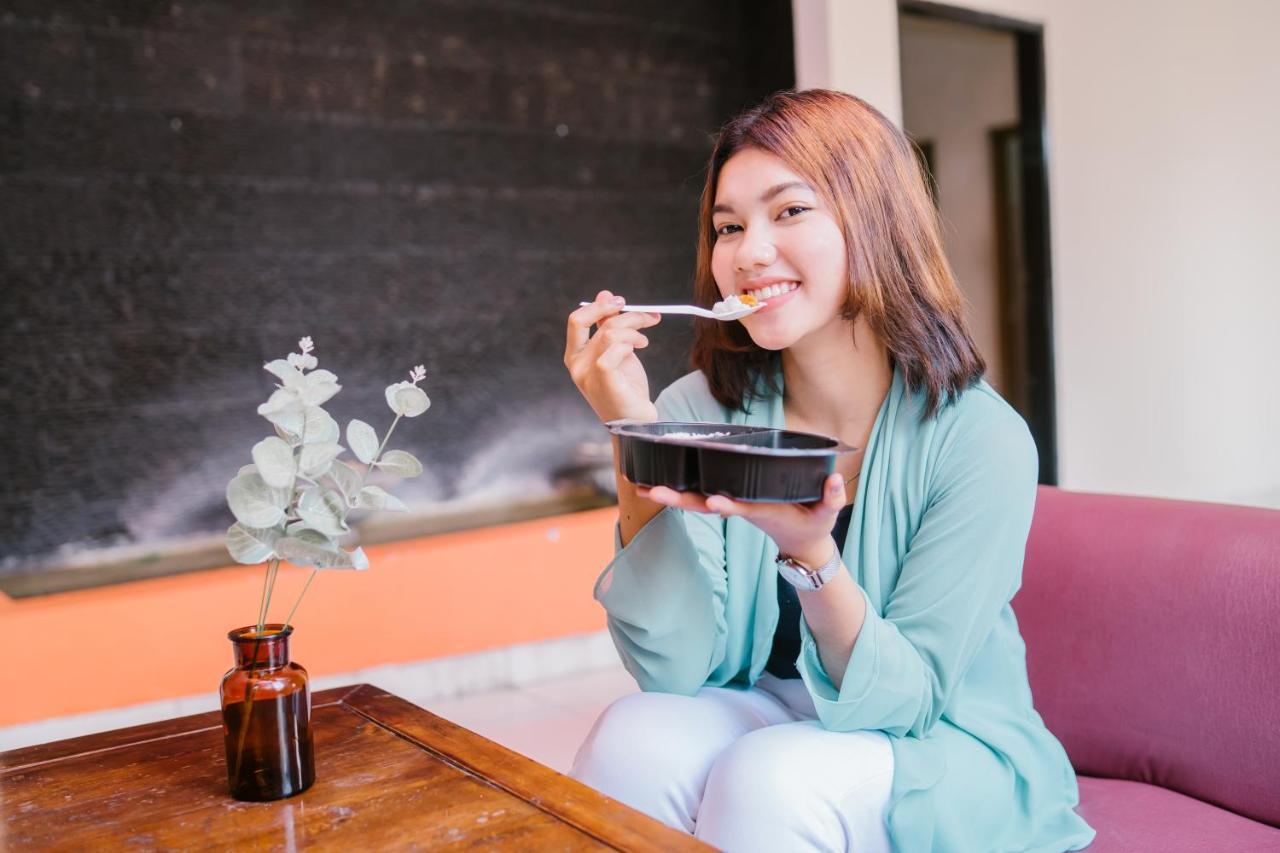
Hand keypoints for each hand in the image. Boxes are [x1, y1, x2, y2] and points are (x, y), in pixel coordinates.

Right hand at [565, 290, 662, 423]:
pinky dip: (629, 345)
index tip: (619, 302)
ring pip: (611, 334)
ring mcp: (587, 375)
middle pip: (600, 324)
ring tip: (644, 341)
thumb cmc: (625, 387)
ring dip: (635, 331)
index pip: (576, 320)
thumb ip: (608, 326)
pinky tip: (639, 350)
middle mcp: (577, 365)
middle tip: (647, 317)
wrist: (636, 420)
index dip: (598, 306)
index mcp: (575, 355)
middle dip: (627, 315)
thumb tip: (605, 294)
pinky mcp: (603, 382)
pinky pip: (613, 352)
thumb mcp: (616, 351)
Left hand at [640, 473, 847, 566]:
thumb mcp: (828, 515)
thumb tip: (834, 481)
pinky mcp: (729, 502)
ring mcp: (733, 506)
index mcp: (763, 512)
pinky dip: (678, 490)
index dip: (729, 505)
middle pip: (705, 505)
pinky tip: (655, 482)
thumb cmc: (814, 527)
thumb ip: (832, 498)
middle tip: (651, 492)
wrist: (800, 545)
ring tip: (641, 488)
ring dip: (670, 495)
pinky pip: (699, 495)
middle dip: (679, 499)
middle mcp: (741, 508)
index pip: (743, 507)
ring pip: (696, 501)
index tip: (713, 501)